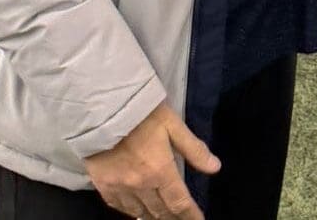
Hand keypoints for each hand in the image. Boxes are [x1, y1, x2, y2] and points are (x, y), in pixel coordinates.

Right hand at [84, 102, 219, 219]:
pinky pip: (119, 207)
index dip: (191, 215)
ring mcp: (120, 188)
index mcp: (160, 171)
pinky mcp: (103, 185)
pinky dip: (132, 211)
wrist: (102, 108)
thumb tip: (215, 168)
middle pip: (160, 212)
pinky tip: (137, 210)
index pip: (179, 203)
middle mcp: (140, 185)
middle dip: (174, 218)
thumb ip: (193, 149)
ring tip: (163, 217)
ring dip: (154, 217)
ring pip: (140, 213)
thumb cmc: (141, 113)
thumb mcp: (173, 124)